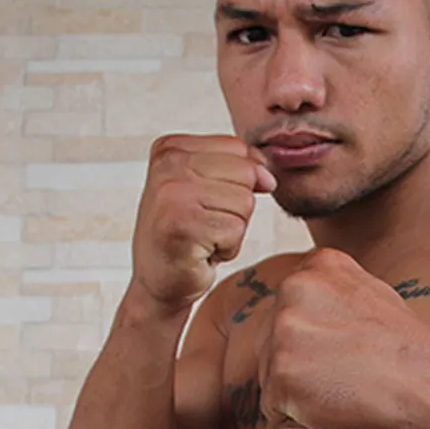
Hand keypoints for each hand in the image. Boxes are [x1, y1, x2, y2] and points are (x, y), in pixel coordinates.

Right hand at [130, 134, 276, 316]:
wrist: (160, 280)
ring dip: (232, 228)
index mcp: (171, 148)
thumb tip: (268, 177)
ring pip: (245, 202)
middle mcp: (167, 165)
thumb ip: (241, 166)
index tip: (203, 202)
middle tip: (204, 223)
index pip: (239, 148)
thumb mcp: (210, 187)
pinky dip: (228, 248)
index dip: (235, 182)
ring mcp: (172, 194)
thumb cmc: (186, 233)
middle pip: (246, 173)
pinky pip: (237, 230)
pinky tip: (201, 251)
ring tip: (202, 236)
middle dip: (236, 206)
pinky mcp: (182, 225)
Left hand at [255, 248, 429, 428]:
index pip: (290, 310)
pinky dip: (301, 416)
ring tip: (346, 384)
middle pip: (272, 341)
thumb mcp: (369, 293)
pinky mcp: (280, 375)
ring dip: (301, 390)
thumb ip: (327, 294)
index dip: (319, 338)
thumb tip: (297, 312)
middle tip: (350, 369)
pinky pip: (273, 407)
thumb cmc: (407, 351)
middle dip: (303, 363)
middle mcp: (293, 289)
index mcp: (316, 266)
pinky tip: (337, 403)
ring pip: (271, 374)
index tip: (351, 344)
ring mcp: (283, 331)